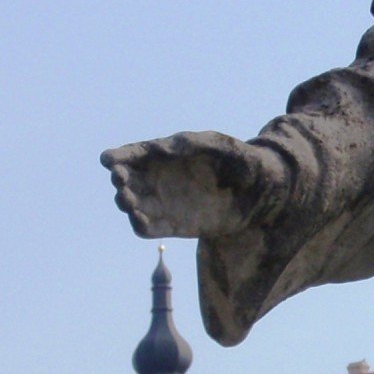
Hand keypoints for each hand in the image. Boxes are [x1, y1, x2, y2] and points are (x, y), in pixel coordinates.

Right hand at [99, 131, 283, 239]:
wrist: (264, 192)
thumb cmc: (241, 160)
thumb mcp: (217, 146)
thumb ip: (188, 145)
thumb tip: (159, 149)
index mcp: (167, 155)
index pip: (134, 155)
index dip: (118, 157)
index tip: (108, 161)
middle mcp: (162, 179)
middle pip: (128, 180)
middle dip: (120, 180)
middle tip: (122, 181)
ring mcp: (167, 203)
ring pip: (134, 204)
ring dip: (126, 203)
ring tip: (129, 200)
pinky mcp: (176, 226)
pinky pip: (149, 228)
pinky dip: (139, 225)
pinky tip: (139, 220)